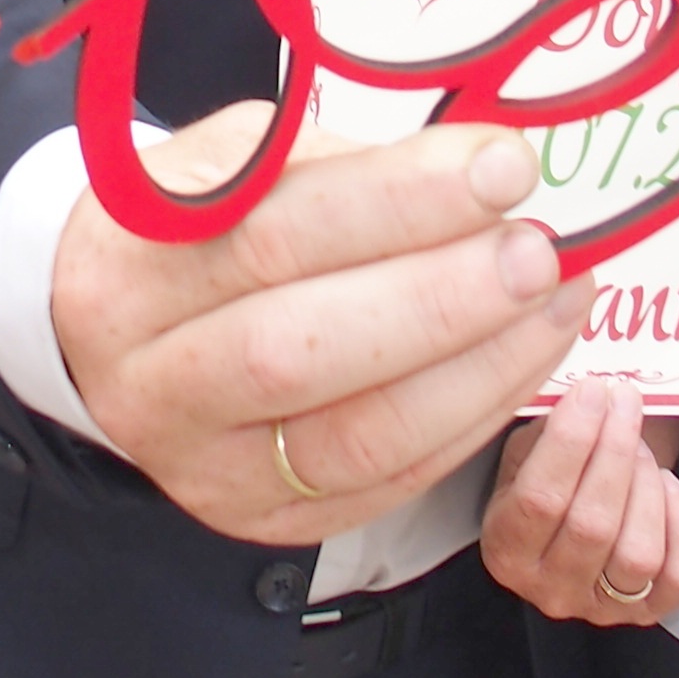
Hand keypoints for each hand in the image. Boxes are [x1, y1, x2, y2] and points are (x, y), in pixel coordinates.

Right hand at [50, 103, 590, 547]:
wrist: (120, 331)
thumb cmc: (195, 221)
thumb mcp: (229, 158)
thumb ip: (330, 162)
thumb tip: (476, 168)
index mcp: (124, 265)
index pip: (268, 233)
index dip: (397, 200)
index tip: (500, 164)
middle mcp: (148, 381)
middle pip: (301, 348)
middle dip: (441, 297)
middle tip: (537, 250)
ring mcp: (204, 467)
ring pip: (355, 436)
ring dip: (480, 366)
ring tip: (558, 297)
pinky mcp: (263, 520)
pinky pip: (385, 482)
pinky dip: (471, 417)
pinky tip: (524, 355)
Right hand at [481, 377, 678, 624]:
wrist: (577, 511)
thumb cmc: (552, 478)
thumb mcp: (526, 452)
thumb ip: (546, 429)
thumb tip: (585, 396)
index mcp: (506, 548)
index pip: (539, 498)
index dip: (570, 440)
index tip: (592, 391)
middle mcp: (549, 588)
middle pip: (592, 524)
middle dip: (615, 451)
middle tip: (624, 402)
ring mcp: (601, 606)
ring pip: (637, 553)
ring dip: (645, 486)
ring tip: (640, 448)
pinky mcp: (649, 610)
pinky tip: (666, 487)